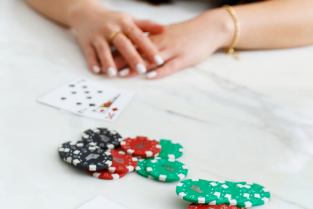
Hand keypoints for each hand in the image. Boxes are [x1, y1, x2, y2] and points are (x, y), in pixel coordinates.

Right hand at [69, 4, 164, 76]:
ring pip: (104, 49)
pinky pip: (90, 53)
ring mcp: (98, 35)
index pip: (139, 37)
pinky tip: (97, 71)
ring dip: (109, 61)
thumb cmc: (112, 19)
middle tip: (141, 70)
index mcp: (124, 23)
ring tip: (114, 74)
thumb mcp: (129, 19)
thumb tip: (165, 28)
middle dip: (132, 57)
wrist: (87, 13)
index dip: (149, 48)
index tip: (159, 60)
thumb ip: (146, 25)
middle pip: (123, 44)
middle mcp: (111, 29)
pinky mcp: (86, 42)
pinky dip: (93, 62)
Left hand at [115, 8, 234, 78]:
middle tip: (105, 70)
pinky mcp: (183, 58)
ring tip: (122, 75)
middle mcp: (160, 43)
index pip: (131, 44)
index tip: (102, 57)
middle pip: (136, 52)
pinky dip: (159, 71)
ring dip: (135, 67)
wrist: (209, 27)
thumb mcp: (164, 35)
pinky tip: (150, 76)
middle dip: (120, 61)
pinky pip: (169, 65)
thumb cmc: (185, 33)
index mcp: (154, 37)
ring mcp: (171, 50)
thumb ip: (148, 41)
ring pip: (150, 59)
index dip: (116, 51)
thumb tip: (132, 47)